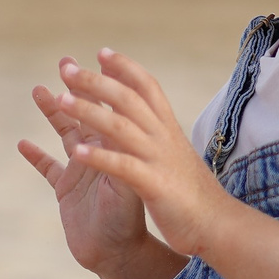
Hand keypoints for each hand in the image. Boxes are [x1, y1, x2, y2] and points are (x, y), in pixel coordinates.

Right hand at [18, 60, 155, 278]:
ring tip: (39, 90)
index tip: (91, 60)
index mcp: (116, 148)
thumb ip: (114, 157)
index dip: (99, 85)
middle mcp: (100, 154)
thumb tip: (112, 125)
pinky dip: (35, 156)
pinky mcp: (66, 191)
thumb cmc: (127, 221)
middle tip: (65, 62)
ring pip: (65, 133)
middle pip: (86, 113)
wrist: (119, 256)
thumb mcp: (123, 185)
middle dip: (76, 87)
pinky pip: (48, 168)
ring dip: (53, 112)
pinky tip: (22, 143)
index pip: (107, 109)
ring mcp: (81, 171)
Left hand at [45, 49, 239, 262]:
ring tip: (60, 100)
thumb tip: (150, 119)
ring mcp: (159, 161)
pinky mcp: (154, 187)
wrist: (219, 226)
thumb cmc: (194, 193)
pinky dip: (100, 158)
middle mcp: (164, 138)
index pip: (147, 87)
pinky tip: (77, 153)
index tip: (101, 53)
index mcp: (168, 129)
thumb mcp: (177, 155)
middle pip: (127, 100)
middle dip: (94, 81)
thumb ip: (162, 135)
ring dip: (89, 112)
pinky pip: (123, 168)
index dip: (124, 68)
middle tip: (65, 68)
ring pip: (120, 128)